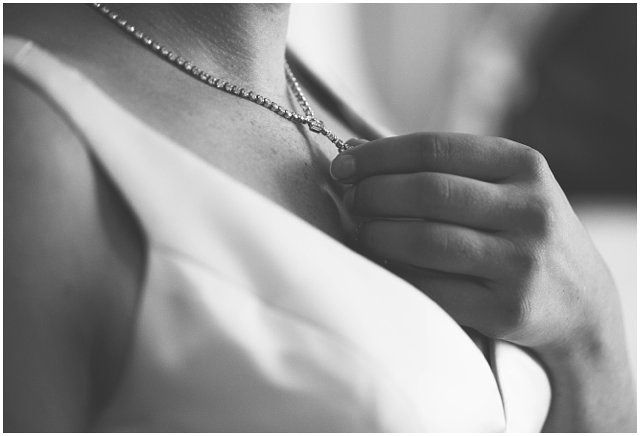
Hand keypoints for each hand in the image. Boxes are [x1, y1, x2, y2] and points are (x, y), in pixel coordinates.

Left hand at [331, 133, 619, 352]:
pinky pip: (432, 288)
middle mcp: (529, 209)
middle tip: (350, 198)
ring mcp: (522, 261)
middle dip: (374, 193)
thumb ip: (441, 167)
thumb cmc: (520, 232)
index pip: (435, 148)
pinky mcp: (509, 309)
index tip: (342, 163)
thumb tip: (356, 146)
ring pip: (426, 240)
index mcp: (524, 165)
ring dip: (378, 233)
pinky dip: (396, 272)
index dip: (378, 155)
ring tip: (359, 230)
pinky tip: (381, 263)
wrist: (580, 303)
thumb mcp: (503, 187)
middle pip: (428, 191)